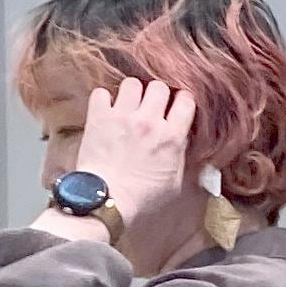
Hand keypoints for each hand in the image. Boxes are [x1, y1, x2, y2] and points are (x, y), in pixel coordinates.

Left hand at [75, 78, 196, 230]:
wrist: (107, 203)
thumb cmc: (141, 200)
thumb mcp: (174, 185)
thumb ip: (181, 158)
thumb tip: (185, 142)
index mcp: (171, 137)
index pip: (186, 100)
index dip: (181, 102)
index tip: (176, 109)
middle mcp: (149, 121)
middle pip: (159, 87)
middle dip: (157, 96)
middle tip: (151, 108)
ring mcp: (123, 117)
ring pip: (132, 83)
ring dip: (132, 93)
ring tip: (129, 106)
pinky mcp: (99, 118)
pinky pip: (101, 93)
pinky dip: (103, 99)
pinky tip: (106, 110)